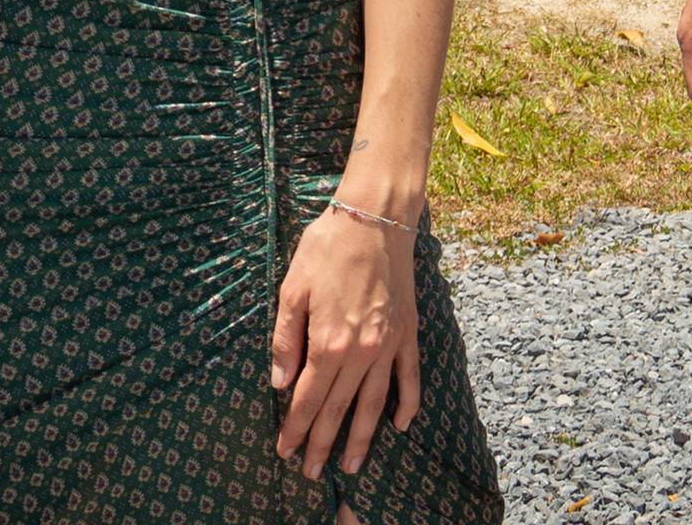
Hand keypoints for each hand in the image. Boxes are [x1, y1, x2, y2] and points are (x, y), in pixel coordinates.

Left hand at [270, 199, 421, 479]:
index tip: (285, 451)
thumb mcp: (292, 289)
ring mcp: (389, 344)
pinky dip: (408, 404)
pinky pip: (410, 377)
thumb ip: (285, 339)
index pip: (308, 399)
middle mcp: (362, 351)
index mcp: (328, 342)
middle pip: (339, 409)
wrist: (375, 217)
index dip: (296, 429)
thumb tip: (281, 383)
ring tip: (352, 465)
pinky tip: (402, 426)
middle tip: (312, 474)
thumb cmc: (328, 248)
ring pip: (374, 403)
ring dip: (362, 438)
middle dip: (323, 444)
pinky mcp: (408, 332)